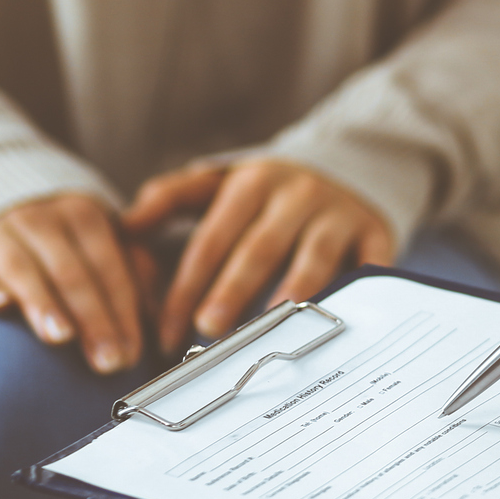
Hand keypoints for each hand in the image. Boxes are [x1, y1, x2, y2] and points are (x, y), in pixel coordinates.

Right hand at [0, 193, 144, 373]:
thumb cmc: (52, 225)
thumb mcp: (95, 234)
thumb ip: (129, 270)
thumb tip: (160, 320)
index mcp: (83, 215)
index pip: (108, 266)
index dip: (122, 310)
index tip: (132, 353)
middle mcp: (40, 218)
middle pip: (71, 272)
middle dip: (93, 318)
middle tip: (108, 361)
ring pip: (22, 267)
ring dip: (43, 301)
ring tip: (61, 337)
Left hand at [123, 158, 395, 351]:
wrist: (351, 164)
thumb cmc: (270, 191)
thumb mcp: (221, 183)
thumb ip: (171, 199)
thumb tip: (123, 227)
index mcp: (251, 183)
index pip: (210, 240)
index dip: (186, 286)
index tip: (167, 334)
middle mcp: (296, 194)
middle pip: (258, 248)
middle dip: (231, 289)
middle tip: (208, 330)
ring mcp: (338, 213)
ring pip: (313, 257)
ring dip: (290, 293)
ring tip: (270, 326)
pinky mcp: (375, 232)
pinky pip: (369, 264)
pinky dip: (357, 289)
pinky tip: (338, 318)